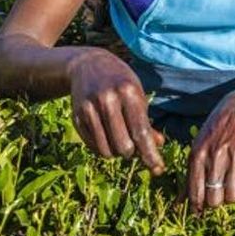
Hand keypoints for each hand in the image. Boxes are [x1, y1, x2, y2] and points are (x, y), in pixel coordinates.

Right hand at [69, 49, 165, 175]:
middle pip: (123, 146)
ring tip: (120, 139)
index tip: (158, 169)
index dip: (150, 154)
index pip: (141, 132)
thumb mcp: (138, 96)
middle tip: (133, 146)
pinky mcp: (76, 117)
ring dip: (116, 153)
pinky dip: (103, 148)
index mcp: (128, 92)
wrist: (88, 65)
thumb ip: (146, 122)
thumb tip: (158, 145)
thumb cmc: (121, 83)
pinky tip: (107, 136)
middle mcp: (107, 100)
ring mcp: (89, 108)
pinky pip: (93, 147)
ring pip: (106, 151)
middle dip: (132, 152)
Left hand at [187, 89, 234, 211]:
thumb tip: (178, 204)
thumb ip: (190, 177)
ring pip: (232, 196)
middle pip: (214, 199)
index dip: (197, 207)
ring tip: (228, 188)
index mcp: (198, 155)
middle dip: (214, 203)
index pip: (195, 192)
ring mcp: (234, 157)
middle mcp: (215, 156)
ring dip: (230, 197)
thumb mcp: (197, 149)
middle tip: (215, 197)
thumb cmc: (214, 133)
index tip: (198, 212)